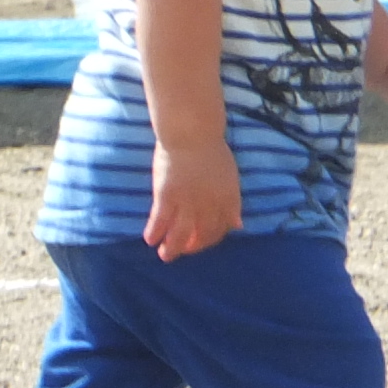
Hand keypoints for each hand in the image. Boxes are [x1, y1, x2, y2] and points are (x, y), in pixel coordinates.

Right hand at [142, 132, 242, 260]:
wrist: (192, 131)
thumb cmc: (210, 149)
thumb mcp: (230, 177)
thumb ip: (232, 203)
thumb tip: (238, 225)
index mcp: (227, 200)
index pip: (221, 230)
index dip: (210, 240)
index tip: (200, 241)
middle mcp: (209, 206)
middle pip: (201, 236)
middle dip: (191, 248)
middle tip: (181, 250)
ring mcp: (187, 202)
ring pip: (179, 235)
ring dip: (172, 249)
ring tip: (164, 255)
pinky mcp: (167, 196)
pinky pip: (160, 221)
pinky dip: (155, 232)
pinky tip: (150, 239)